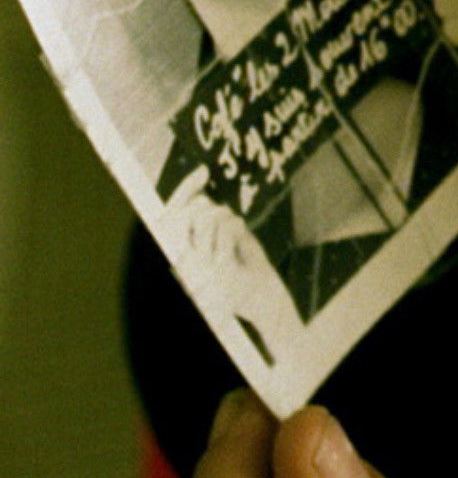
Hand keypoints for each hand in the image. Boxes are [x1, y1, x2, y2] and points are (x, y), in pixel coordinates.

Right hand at [154, 171, 302, 365]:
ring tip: (238, 235)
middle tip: (230, 219)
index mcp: (180, 259)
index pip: (170, 219)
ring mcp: (200, 269)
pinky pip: (226, 229)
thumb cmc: (248, 272)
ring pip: (209, 217)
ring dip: (229, 218)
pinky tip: (244, 241)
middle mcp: (183, 266)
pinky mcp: (220, 271)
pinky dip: (237, 226)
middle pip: (188, 214)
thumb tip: (201, 196)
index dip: (183, 191)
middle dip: (211, 207)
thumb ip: (211, 222)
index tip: (203, 171)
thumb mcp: (228, 243)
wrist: (267, 306)